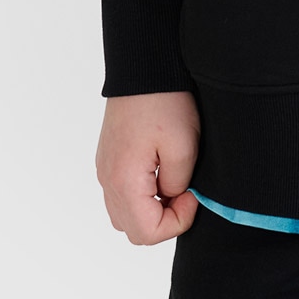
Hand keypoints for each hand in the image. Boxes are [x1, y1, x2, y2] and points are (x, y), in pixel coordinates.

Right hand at [96, 90, 201, 243]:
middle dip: (164, 219)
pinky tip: (161, 169)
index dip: (177, 222)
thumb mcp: (185, 147)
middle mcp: (107, 179)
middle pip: (133, 229)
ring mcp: (105, 168)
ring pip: (125, 213)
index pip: (147, 233)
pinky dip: (142, 193)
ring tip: (174, 179)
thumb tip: (173, 198)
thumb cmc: (164, 101)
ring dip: (151, 208)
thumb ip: (178, 186)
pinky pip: (121, 192)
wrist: (145, 65)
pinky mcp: (109, 157)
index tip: (193, 195)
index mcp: (124, 181)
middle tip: (185, 191)